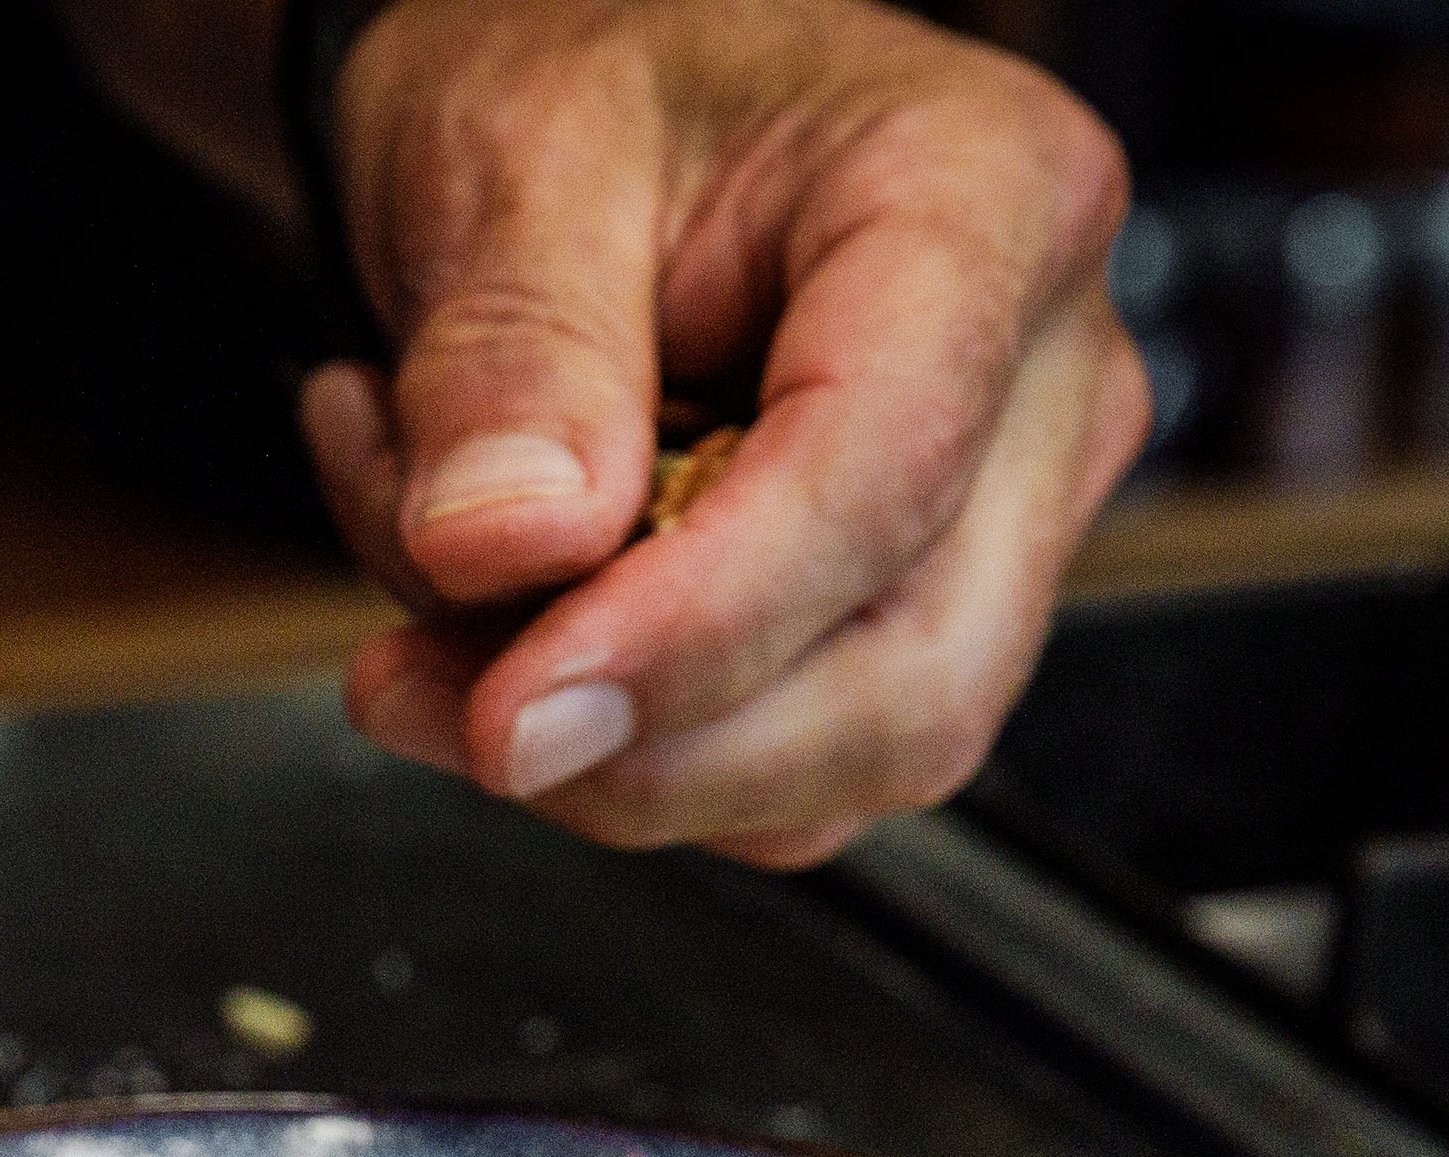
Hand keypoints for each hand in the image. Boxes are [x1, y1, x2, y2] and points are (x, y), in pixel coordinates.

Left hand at [302, 0, 1146, 867]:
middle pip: (903, 681)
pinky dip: (605, 742)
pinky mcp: (907, 630)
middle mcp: (1039, 382)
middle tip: (410, 683)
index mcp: (988, 201)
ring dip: (594, 749)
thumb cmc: (589, 86)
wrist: (585, 123)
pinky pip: (768, 779)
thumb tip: (504, 552)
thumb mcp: (509, 153)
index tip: (517, 711)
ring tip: (419, 558)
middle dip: (639, 744)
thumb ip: (512, 353)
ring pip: (832, 770)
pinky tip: (492, 603)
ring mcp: (995, 527)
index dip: (695, 630)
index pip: (885, 476)